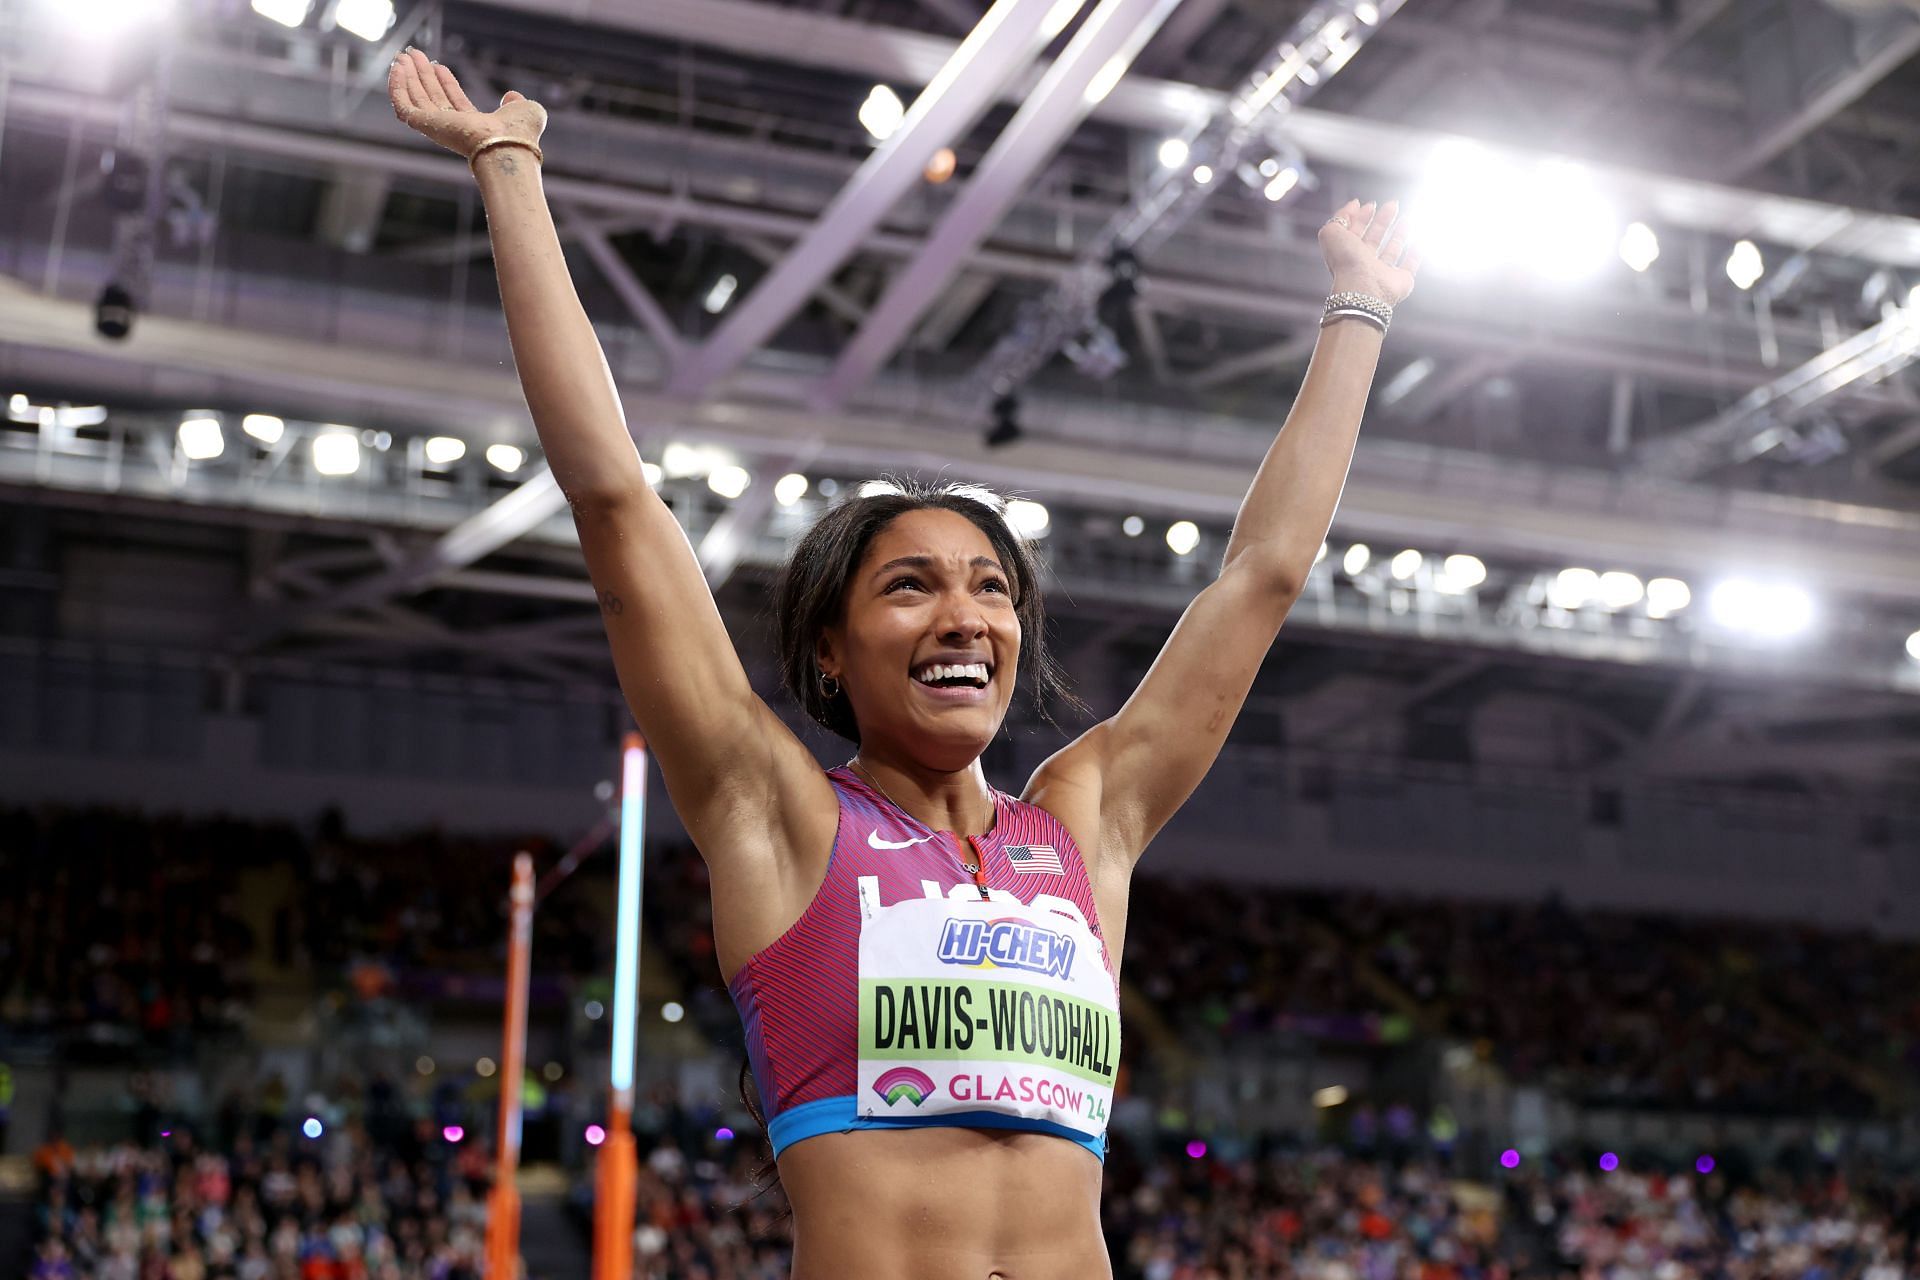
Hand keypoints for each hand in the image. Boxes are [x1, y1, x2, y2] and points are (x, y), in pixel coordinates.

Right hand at [388, 47, 546, 162]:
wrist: (509, 145)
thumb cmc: (521, 134)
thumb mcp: (525, 110)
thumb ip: (517, 102)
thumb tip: (511, 96)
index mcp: (474, 126)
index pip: (453, 102)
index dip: (444, 82)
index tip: (436, 64)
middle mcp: (454, 128)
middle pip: (431, 98)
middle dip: (422, 76)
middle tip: (412, 54)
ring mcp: (438, 128)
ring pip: (416, 100)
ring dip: (407, 77)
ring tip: (402, 56)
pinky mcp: (426, 126)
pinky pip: (403, 105)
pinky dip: (397, 86)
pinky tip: (397, 68)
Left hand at [1319, 198, 1418, 304]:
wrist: (1364, 287)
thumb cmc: (1346, 262)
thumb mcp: (1332, 233)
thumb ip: (1340, 217)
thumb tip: (1354, 205)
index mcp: (1347, 254)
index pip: (1354, 233)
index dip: (1361, 218)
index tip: (1370, 205)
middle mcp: (1364, 264)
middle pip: (1374, 239)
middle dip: (1382, 221)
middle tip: (1392, 205)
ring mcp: (1383, 274)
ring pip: (1392, 251)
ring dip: (1399, 234)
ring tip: (1406, 219)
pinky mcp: (1401, 281)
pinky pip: (1410, 266)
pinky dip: (1416, 254)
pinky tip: (1419, 240)